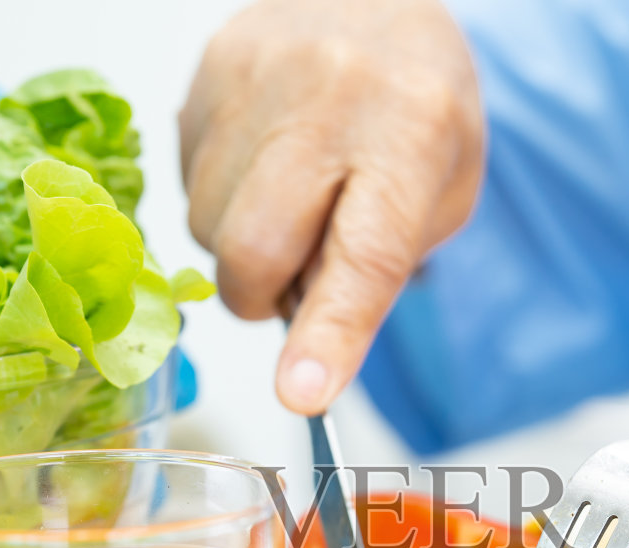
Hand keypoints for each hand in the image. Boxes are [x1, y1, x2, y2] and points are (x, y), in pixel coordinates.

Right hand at [180, 0, 483, 413]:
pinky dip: (219, 200)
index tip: (302, 395)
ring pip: (208, 226)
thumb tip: (305, 340)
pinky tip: (259, 164)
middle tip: (290, 283)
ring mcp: (256, 75)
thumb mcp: (442, 191)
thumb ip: (381, 268)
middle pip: (258, 248)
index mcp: (412, 131)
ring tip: (287, 203)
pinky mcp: (206, 71)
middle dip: (262, 298)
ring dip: (241, 247)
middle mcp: (330, 95)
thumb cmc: (417, 108)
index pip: (364, 254)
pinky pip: (185, 183)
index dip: (329, 333)